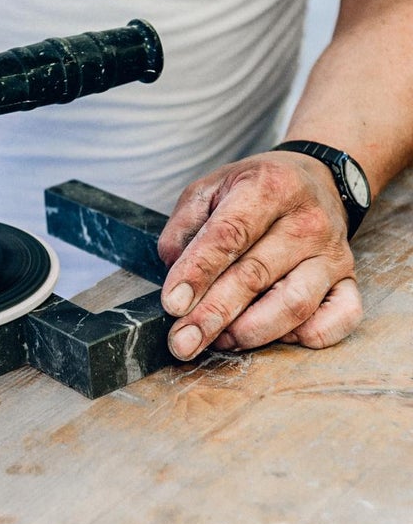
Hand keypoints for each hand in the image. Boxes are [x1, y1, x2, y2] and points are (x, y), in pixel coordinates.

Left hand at [157, 151, 362, 360]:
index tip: (172, 304)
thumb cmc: (254, 190)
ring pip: (293, 306)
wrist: (313, 181)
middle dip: (212, 315)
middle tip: (181, 342)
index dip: (197, 273)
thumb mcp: (209, 189)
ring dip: (249, 331)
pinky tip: (270, 335)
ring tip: (216, 340)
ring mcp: (333, 255)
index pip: (229, 236)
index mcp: (268, 189)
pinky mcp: (350, 282)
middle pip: (254, 277)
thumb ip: (184, 226)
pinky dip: (302, 337)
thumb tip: (174, 272)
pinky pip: (335, 322)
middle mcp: (306, 222)